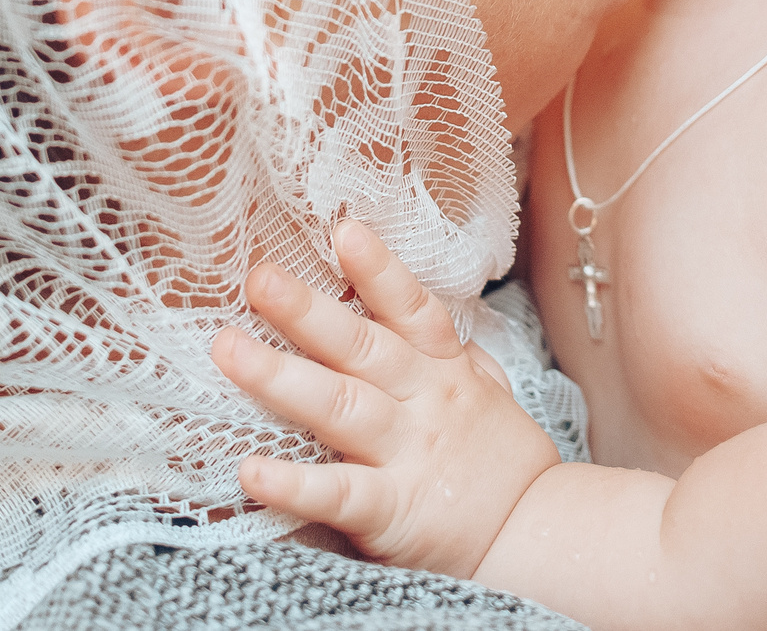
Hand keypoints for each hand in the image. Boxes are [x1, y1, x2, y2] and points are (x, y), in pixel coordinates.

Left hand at [212, 219, 558, 576]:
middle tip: (259, 278)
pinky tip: (251, 470)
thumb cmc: (503, 465)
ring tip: (228, 350)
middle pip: (362, 347)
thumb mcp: (488, 393)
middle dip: (307, 311)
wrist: (538, 536)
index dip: (379, 270)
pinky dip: (294, 483)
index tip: (344, 231)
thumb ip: (450, 355)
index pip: (411, 310)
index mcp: (445, 372)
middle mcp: (424, 403)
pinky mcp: (391, 510)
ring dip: (280, 376)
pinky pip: (338, 493)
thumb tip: (413, 314)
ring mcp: (407, 454)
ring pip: (339, 406)